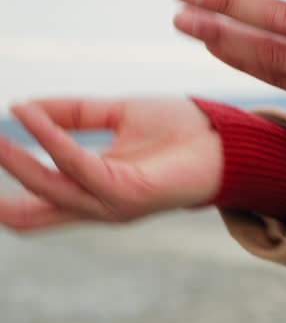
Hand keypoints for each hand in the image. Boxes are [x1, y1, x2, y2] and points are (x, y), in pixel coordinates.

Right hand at [0, 98, 221, 232]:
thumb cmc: (178, 130)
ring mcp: (112, 204)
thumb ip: (71, 115)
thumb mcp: (115, 116)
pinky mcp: (130, 194)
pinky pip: (78, 165)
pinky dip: (50, 140)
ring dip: (15, 158)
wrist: (226, 139)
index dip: (2, 196)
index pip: (31, 204)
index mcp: (90, 190)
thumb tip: (21, 108)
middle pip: (28, 215)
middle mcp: (97, 205)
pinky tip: (31, 116)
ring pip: (48, 188)